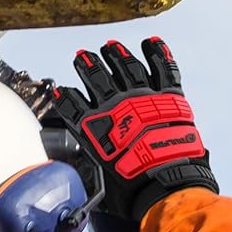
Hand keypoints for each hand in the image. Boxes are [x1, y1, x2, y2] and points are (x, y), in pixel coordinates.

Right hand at [51, 37, 217, 222]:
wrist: (165, 184)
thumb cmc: (135, 189)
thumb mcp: (104, 183)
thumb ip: (96, 170)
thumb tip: (92, 183)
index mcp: (95, 127)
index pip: (73, 106)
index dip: (66, 98)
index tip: (62, 92)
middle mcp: (116, 106)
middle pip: (96, 77)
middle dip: (88, 65)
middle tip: (82, 56)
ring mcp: (143, 98)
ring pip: (126, 67)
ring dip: (117, 55)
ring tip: (111, 46)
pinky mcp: (169, 97)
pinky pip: (163, 69)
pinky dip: (158, 54)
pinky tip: (152, 42)